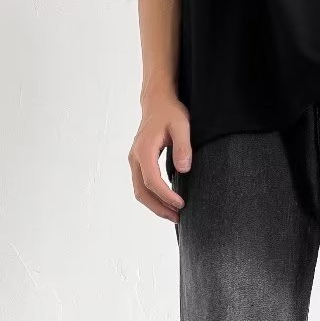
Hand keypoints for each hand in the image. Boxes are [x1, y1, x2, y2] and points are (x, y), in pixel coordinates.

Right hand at [128, 89, 191, 223]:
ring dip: (155, 206)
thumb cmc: (170, 112)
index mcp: (144, 149)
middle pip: (141, 191)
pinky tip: (167, 203)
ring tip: (174, 215)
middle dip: (159, 207)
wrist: (157, 102)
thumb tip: (184, 168)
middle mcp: (135, 157)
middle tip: (178, 218)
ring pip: (139, 191)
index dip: (166, 195)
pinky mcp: (139, 163)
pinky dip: (153, 198)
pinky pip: (142, 185)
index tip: (181, 204)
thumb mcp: (182, 125)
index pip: (151, 180)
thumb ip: (183, 147)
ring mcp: (135, 161)